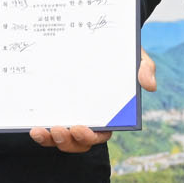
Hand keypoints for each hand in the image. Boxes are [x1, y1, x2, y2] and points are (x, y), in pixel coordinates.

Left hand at [28, 49, 158, 154]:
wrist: (100, 40)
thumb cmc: (120, 53)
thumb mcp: (136, 56)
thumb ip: (145, 68)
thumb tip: (150, 85)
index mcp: (110, 114)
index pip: (101, 134)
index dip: (90, 136)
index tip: (80, 128)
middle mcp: (90, 119)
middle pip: (79, 142)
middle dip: (68, 142)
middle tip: (58, 130)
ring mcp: (71, 116)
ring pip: (61, 140)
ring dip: (51, 140)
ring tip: (41, 131)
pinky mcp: (57, 110)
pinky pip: (49, 129)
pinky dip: (41, 133)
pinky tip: (34, 128)